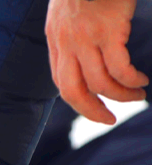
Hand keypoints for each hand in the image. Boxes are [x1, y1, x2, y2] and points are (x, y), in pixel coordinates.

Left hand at [46, 0, 146, 123]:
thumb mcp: (67, 13)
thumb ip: (71, 35)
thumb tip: (82, 59)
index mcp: (56, 41)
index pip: (61, 83)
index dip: (77, 102)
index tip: (93, 109)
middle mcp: (67, 44)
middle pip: (74, 92)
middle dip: (92, 111)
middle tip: (109, 120)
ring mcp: (87, 38)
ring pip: (100, 83)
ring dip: (120, 96)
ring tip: (136, 95)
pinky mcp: (109, 30)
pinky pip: (119, 68)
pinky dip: (130, 80)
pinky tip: (140, 80)